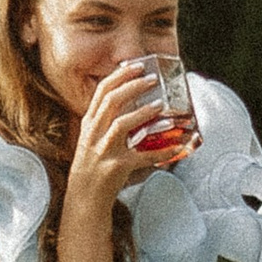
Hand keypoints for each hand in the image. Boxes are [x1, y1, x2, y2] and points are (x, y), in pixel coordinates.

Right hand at [68, 60, 175, 204]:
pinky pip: (142, 157)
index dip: (119, 76)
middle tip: (152, 78)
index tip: (135, 65)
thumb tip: (136, 107)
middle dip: (132, 86)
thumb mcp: (94, 139)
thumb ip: (109, 122)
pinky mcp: (116, 167)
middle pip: (111, 101)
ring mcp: (103, 150)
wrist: (84, 197)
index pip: (101, 91)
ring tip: (160, 105)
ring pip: (121, 124)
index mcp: (89, 123)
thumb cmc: (93, 166)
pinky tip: (176, 148)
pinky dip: (161, 152)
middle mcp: (94, 133)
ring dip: (142, 112)